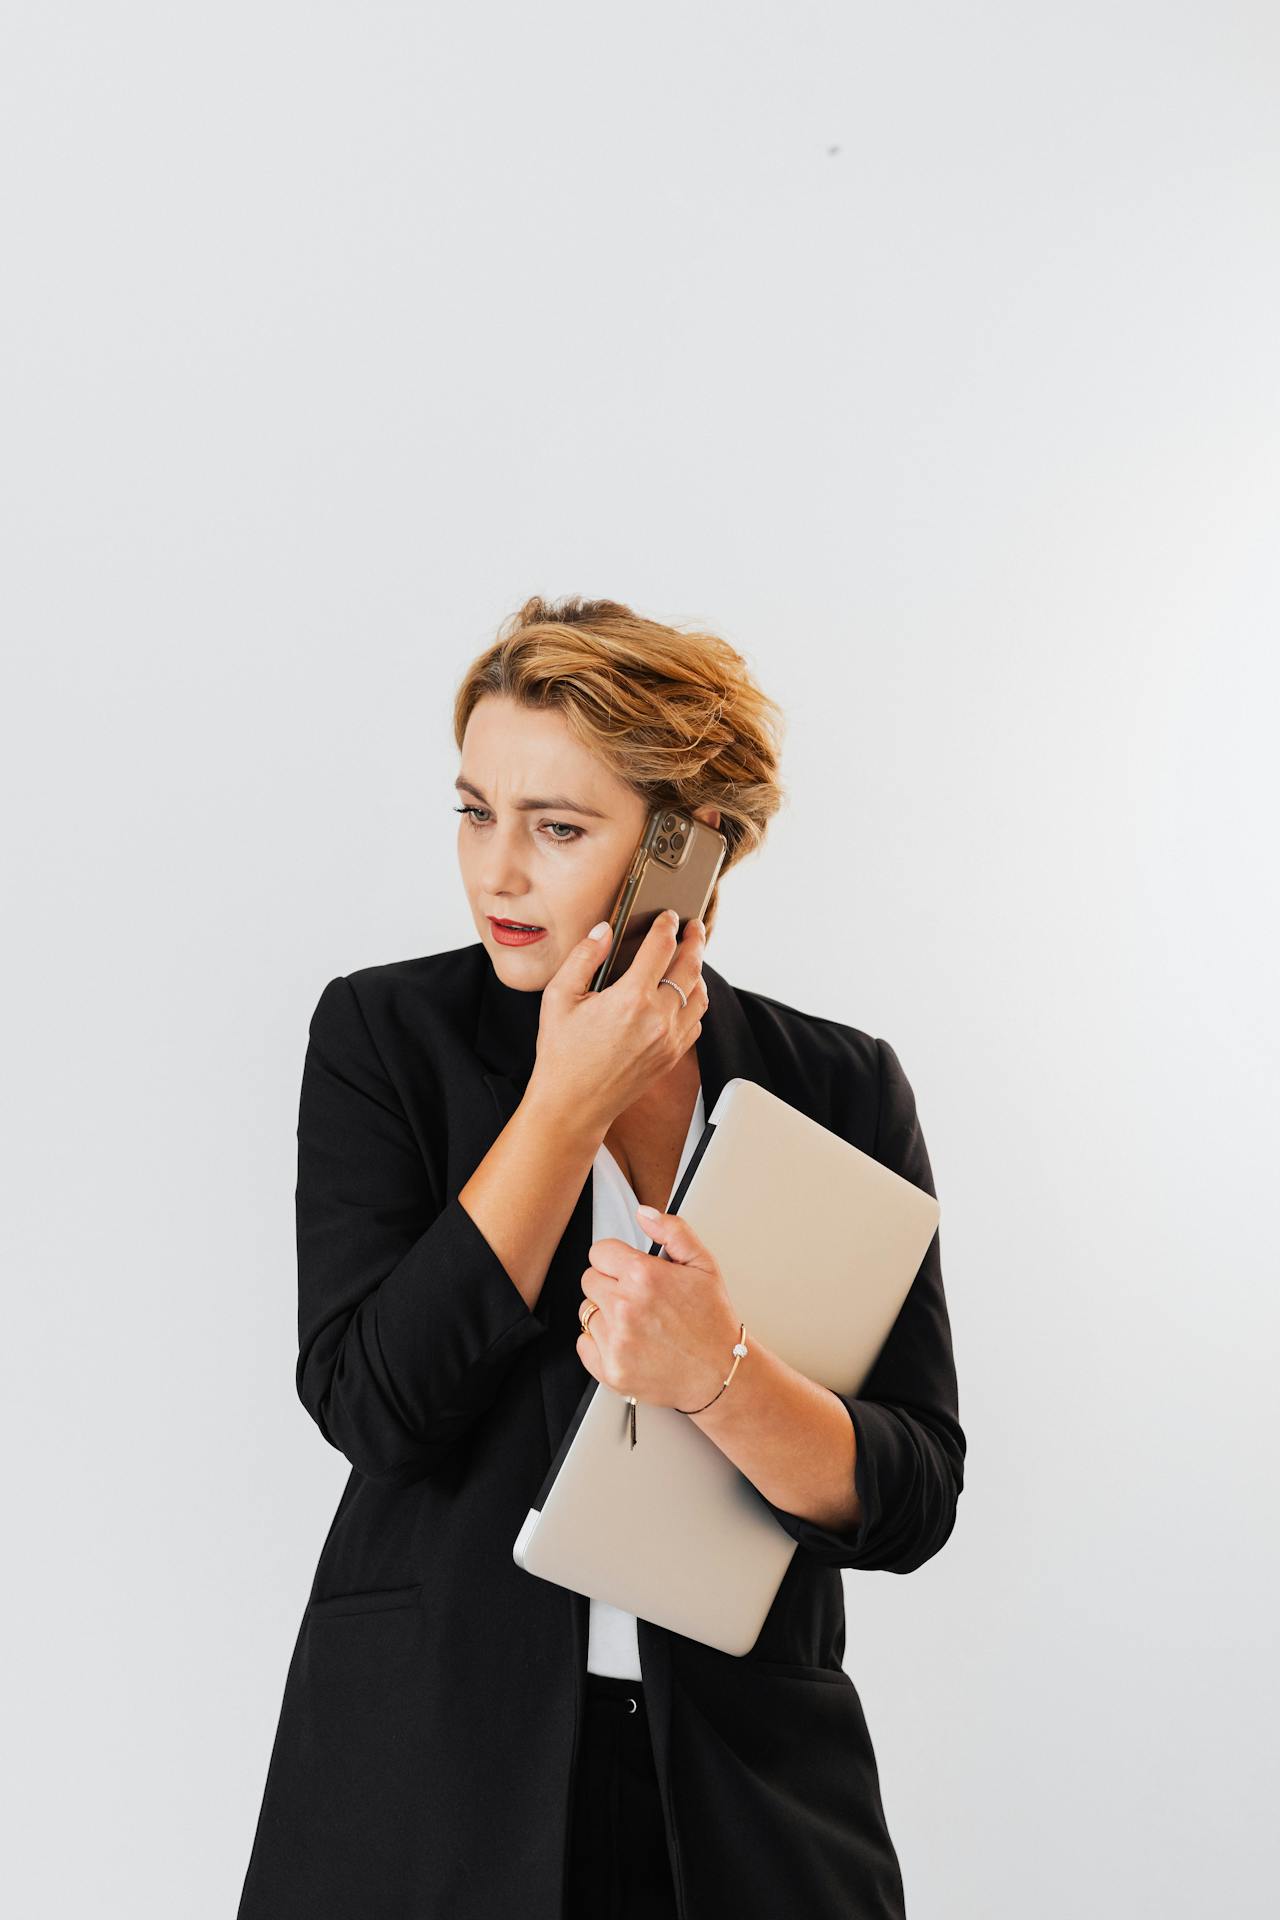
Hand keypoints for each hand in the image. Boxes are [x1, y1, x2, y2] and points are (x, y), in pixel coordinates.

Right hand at [529, 911, 707, 1137]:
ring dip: (699, 971)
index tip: (670, 916)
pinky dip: (695, 1002)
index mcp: (631, 998)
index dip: (668, 925)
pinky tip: (683, 995)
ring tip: (691, 958)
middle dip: (696, 940)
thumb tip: (604, 930)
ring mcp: (670, 1039)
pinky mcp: (672, 1056)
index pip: (662, 947)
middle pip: (691, 966)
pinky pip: (696, 1021)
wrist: (572, 1105)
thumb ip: (584, 957)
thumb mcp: (559, 997)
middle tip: (695, 926)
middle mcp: (658, 1018)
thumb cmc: (561, 1053)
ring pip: (700, 995)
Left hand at [575, 1205, 741, 1411]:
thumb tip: (644, 1213)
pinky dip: (599, 1343)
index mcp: (643, 1275)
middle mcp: (625, 1307)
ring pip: (586, 1312)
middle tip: (639, 1299)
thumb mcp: (703, 1264)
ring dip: (606, 1315)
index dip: (616, 1260)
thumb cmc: (712, 1321)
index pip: (599, 1252)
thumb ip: (673, 1231)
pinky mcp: (610, 1370)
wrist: (720, 1374)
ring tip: (638, 1323)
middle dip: (611, 1285)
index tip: (630, 1272)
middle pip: (589, 1280)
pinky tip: (628, 1342)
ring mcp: (615, 1341)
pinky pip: (583, 1343)